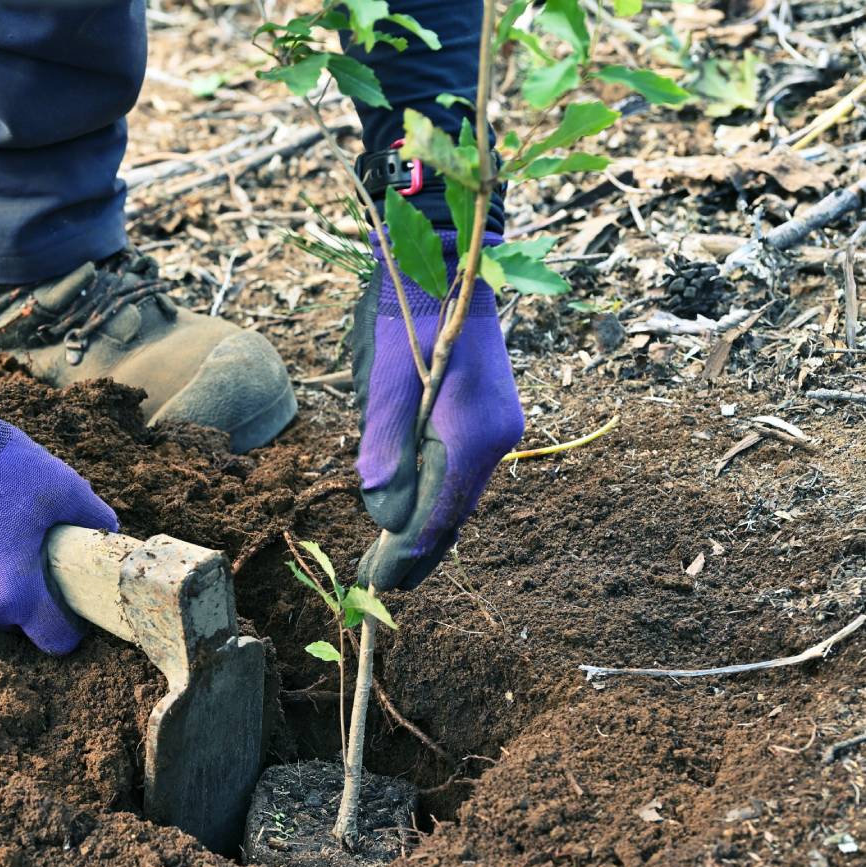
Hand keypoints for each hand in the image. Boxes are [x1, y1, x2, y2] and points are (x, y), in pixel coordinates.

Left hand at [352, 232, 523, 590]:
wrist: (451, 266)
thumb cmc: (409, 321)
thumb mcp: (383, 389)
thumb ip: (383, 455)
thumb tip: (386, 517)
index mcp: (472, 436)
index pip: (436, 516)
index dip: (405, 555)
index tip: (377, 585)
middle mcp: (497, 439)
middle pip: (454, 513)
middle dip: (416, 552)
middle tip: (379, 586)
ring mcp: (502, 428)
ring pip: (460, 495)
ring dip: (427, 527)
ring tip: (390, 561)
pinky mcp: (494, 418)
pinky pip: (464, 473)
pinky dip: (439, 498)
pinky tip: (415, 513)